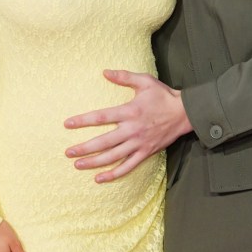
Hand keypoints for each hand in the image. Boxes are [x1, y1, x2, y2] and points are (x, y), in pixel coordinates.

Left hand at [64, 70, 192, 182]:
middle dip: (84, 148)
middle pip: (104, 142)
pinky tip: (99, 178)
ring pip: (113, 157)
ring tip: (78, 165)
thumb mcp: (145, 81)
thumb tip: (105, 72)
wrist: (184, 113)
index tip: (68, 124)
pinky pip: (128, 167)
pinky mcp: (145, 152)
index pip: (101, 117)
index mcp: (130, 111)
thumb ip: (124, 77)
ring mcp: (139, 143)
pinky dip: (113, 174)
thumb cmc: (163, 95)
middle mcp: (132, 130)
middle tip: (68, 152)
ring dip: (94, 162)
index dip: (83, 121)